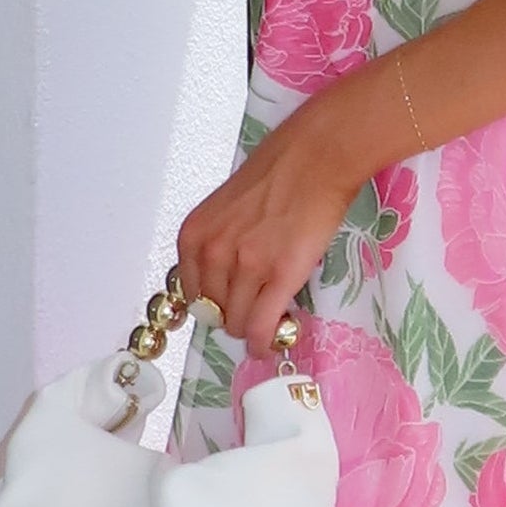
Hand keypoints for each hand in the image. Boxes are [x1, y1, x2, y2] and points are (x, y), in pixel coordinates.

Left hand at [175, 90, 374, 350]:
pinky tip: (268, 346)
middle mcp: (212, 253)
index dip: (212, 304)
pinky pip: (261, 327)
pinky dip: (263, 343)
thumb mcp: (225, 209)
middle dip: (233, 315)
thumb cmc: (276, 175)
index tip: (228, 306)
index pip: (191, 294)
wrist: (314, 159)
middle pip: (213, 312)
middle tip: (255, 308)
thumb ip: (216, 244)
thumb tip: (220, 284)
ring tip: (268, 320)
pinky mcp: (278, 277)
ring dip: (251, 327)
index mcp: (194, 235)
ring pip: (238, 323)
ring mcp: (245, 267)